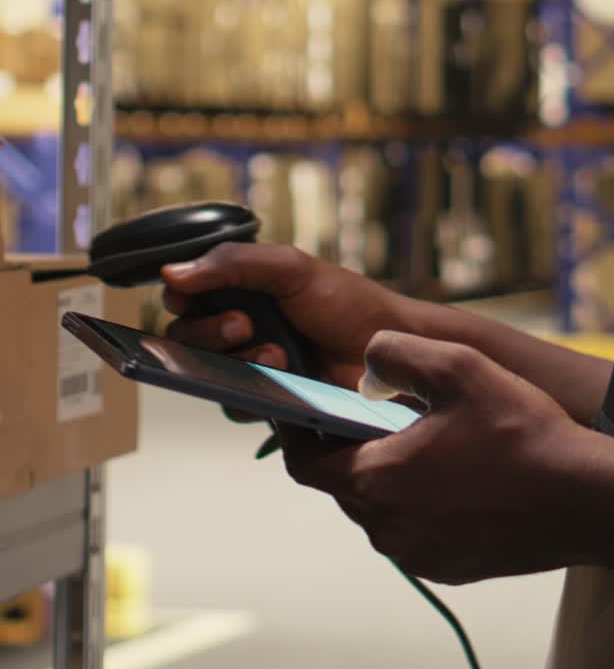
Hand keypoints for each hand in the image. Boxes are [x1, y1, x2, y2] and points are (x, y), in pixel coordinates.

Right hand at [162, 244, 418, 389]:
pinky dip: (248, 392)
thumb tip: (170, 273)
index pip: (185, 294)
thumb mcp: (290, 268)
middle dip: (208, 330)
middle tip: (244, 325)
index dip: (182, 297)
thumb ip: (232, 263)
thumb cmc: (346, 302)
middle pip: (185, 335)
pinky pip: (231, 405)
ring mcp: (250, 365)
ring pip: (204, 372)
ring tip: (277, 354)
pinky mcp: (264, 400)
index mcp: (240, 288)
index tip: (190, 297)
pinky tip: (281, 377)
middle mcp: (239, 325)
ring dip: (234, 360)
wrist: (386, 349)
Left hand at [278, 330, 592, 584]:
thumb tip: (366, 360)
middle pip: (342, 483)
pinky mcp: (449, 569)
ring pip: (378, 508)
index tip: (302, 406)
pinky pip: (413, 530)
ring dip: (387, 473)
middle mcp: (387, 528)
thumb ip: (395, 352)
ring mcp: (419, 555)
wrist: (587, 501)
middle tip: (376, 411)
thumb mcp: (457, 366)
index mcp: (376, 481)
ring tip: (424, 437)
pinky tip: (456, 471)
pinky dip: (418, 501)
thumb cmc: (520, 432)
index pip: (304, 462)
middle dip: (348, 447)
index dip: (297, 432)